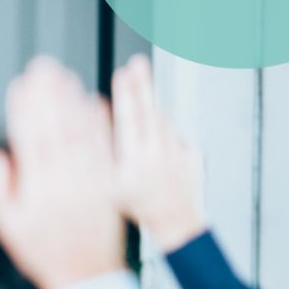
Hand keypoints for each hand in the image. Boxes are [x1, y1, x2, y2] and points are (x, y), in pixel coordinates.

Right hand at [0, 57, 124, 288]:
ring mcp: (89, 180)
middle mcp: (65, 180)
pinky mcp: (109, 183)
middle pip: (55, 127)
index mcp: (37, 188)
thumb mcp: (7, 226)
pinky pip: (105, 148)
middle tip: (43, 66)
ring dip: (73, 101)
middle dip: (48, 94)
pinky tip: (94, 102)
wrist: (86, 276)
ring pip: (81, 132)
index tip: (19, 83)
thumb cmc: (41, 251)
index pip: (28, 138)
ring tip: (66, 75)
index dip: (23, 109)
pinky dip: (100, 123)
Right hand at [112, 54, 203, 251]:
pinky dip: (163, 127)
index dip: (125, 96)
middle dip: (142, 85)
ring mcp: (178, 154)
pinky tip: (153, 129)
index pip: (129, 121)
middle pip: (149, 112)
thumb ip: (102, 150)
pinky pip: (174, 134)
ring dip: (151, 102)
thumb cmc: (136, 206)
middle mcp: (158, 155)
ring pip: (162, 121)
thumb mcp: (109, 184)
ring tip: (141, 81)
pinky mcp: (192, 155)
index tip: (122, 74)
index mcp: (135, 163)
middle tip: (138, 63)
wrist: (176, 225)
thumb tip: (96, 116)